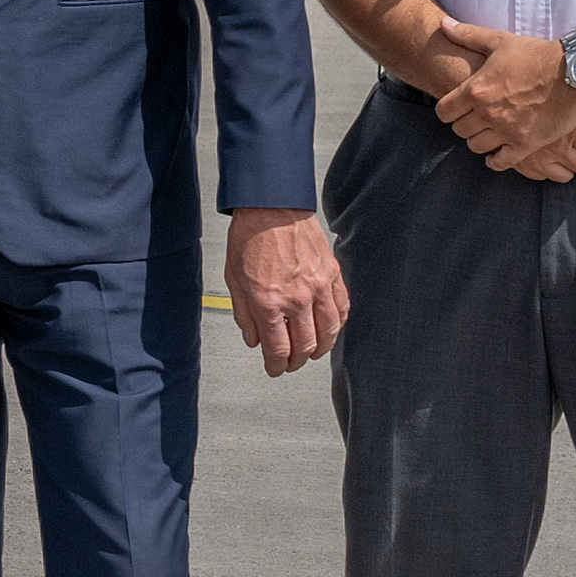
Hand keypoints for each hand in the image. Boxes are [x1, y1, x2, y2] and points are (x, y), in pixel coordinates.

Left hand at [224, 206, 348, 376]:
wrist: (271, 207)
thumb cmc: (249, 239)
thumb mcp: (234, 279)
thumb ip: (244, 314)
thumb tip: (253, 340)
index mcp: (268, 301)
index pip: (278, 348)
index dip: (276, 365)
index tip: (274, 369)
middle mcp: (296, 298)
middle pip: (305, 346)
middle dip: (297, 361)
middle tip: (291, 364)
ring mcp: (318, 286)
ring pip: (329, 331)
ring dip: (321, 349)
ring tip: (311, 353)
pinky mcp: (332, 274)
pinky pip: (341, 308)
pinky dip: (337, 324)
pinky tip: (329, 329)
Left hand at [427, 18, 575, 172]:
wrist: (573, 71)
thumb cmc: (536, 54)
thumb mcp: (499, 41)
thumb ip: (467, 35)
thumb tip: (442, 24)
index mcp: (475, 90)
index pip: (443, 112)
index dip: (447, 111)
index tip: (456, 109)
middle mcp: (487, 112)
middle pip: (459, 131)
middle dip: (464, 125)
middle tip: (474, 121)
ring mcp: (506, 130)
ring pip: (477, 146)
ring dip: (480, 141)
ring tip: (487, 134)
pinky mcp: (526, 143)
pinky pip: (501, 162)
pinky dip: (496, 160)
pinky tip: (499, 154)